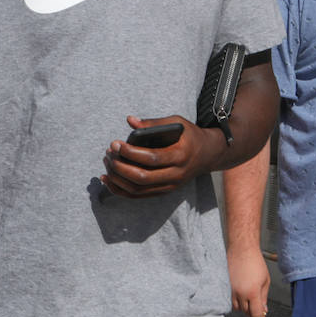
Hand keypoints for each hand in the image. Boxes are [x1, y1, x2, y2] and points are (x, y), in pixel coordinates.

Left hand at [102, 116, 221, 197]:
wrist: (208, 155)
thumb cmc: (189, 135)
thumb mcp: (177, 123)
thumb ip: (153, 123)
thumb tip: (130, 121)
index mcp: (180, 156)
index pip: (152, 158)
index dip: (131, 153)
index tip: (115, 144)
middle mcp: (176, 175)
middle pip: (143, 178)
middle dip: (121, 167)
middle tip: (108, 154)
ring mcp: (170, 186)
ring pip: (138, 189)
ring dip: (118, 179)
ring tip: (107, 163)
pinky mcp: (163, 192)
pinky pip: (138, 195)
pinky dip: (120, 190)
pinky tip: (107, 179)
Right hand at [228, 245, 270, 316]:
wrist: (242, 250)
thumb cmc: (255, 262)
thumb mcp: (265, 281)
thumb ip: (264, 297)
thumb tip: (264, 310)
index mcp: (252, 292)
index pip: (256, 314)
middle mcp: (240, 293)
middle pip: (246, 312)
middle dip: (253, 312)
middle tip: (258, 307)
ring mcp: (231, 290)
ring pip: (237, 308)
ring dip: (244, 307)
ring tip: (249, 298)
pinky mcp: (225, 286)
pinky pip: (230, 300)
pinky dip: (237, 300)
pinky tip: (242, 293)